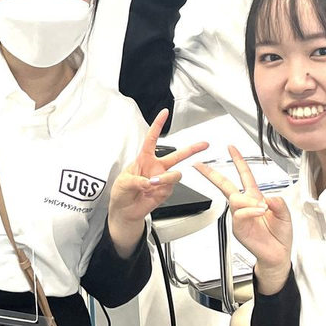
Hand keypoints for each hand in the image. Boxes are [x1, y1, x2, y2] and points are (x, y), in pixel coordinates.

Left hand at [107, 113, 208, 244]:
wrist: (125, 212)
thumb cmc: (121, 193)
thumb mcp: (123, 182)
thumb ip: (136, 180)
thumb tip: (149, 181)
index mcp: (143, 159)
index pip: (152, 138)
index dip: (158, 125)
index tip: (164, 113)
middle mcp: (156, 167)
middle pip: (177, 155)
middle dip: (192, 149)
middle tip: (204, 144)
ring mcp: (162, 179)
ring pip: (175, 174)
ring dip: (167, 178)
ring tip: (153, 183)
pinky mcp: (165, 191)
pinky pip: (170, 187)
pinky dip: (162, 189)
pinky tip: (152, 192)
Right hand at [195, 146, 293, 292]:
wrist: (277, 255)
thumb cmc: (279, 236)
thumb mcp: (285, 215)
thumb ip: (279, 203)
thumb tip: (268, 198)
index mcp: (255, 198)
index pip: (245, 175)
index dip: (238, 161)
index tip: (231, 148)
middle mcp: (245, 205)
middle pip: (225, 185)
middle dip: (212, 174)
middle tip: (199, 165)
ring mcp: (240, 217)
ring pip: (235, 199)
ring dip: (248, 201)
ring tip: (262, 209)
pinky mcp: (238, 228)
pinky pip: (239, 214)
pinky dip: (250, 211)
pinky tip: (258, 212)